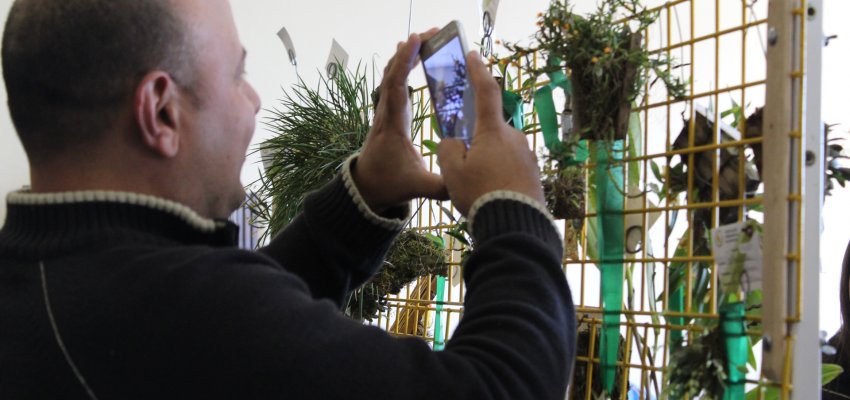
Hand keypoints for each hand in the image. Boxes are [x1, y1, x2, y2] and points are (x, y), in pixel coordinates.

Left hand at [353, 31, 447, 212]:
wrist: (366, 187)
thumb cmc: (389, 184)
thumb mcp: (416, 187)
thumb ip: (440, 186)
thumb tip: (463, 184)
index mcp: (393, 126)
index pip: (396, 87)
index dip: (405, 63)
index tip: (415, 41)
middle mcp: (385, 113)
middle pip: (393, 73)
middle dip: (410, 50)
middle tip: (431, 32)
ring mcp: (384, 111)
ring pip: (390, 75)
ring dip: (406, 55)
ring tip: (425, 37)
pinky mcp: (387, 113)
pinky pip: (392, 82)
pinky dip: (401, 64)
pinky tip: (410, 53)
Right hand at [438, 52, 544, 216]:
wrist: (515, 225)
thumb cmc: (480, 194)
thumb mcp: (452, 171)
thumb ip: (448, 148)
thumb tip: (454, 142)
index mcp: (493, 131)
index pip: (485, 91)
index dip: (478, 71)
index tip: (473, 55)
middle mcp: (515, 137)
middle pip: (489, 131)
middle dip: (475, 145)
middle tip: (463, 169)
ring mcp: (528, 155)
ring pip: (499, 152)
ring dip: (487, 164)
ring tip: (477, 191)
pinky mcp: (534, 173)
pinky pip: (511, 168)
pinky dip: (499, 176)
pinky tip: (491, 196)